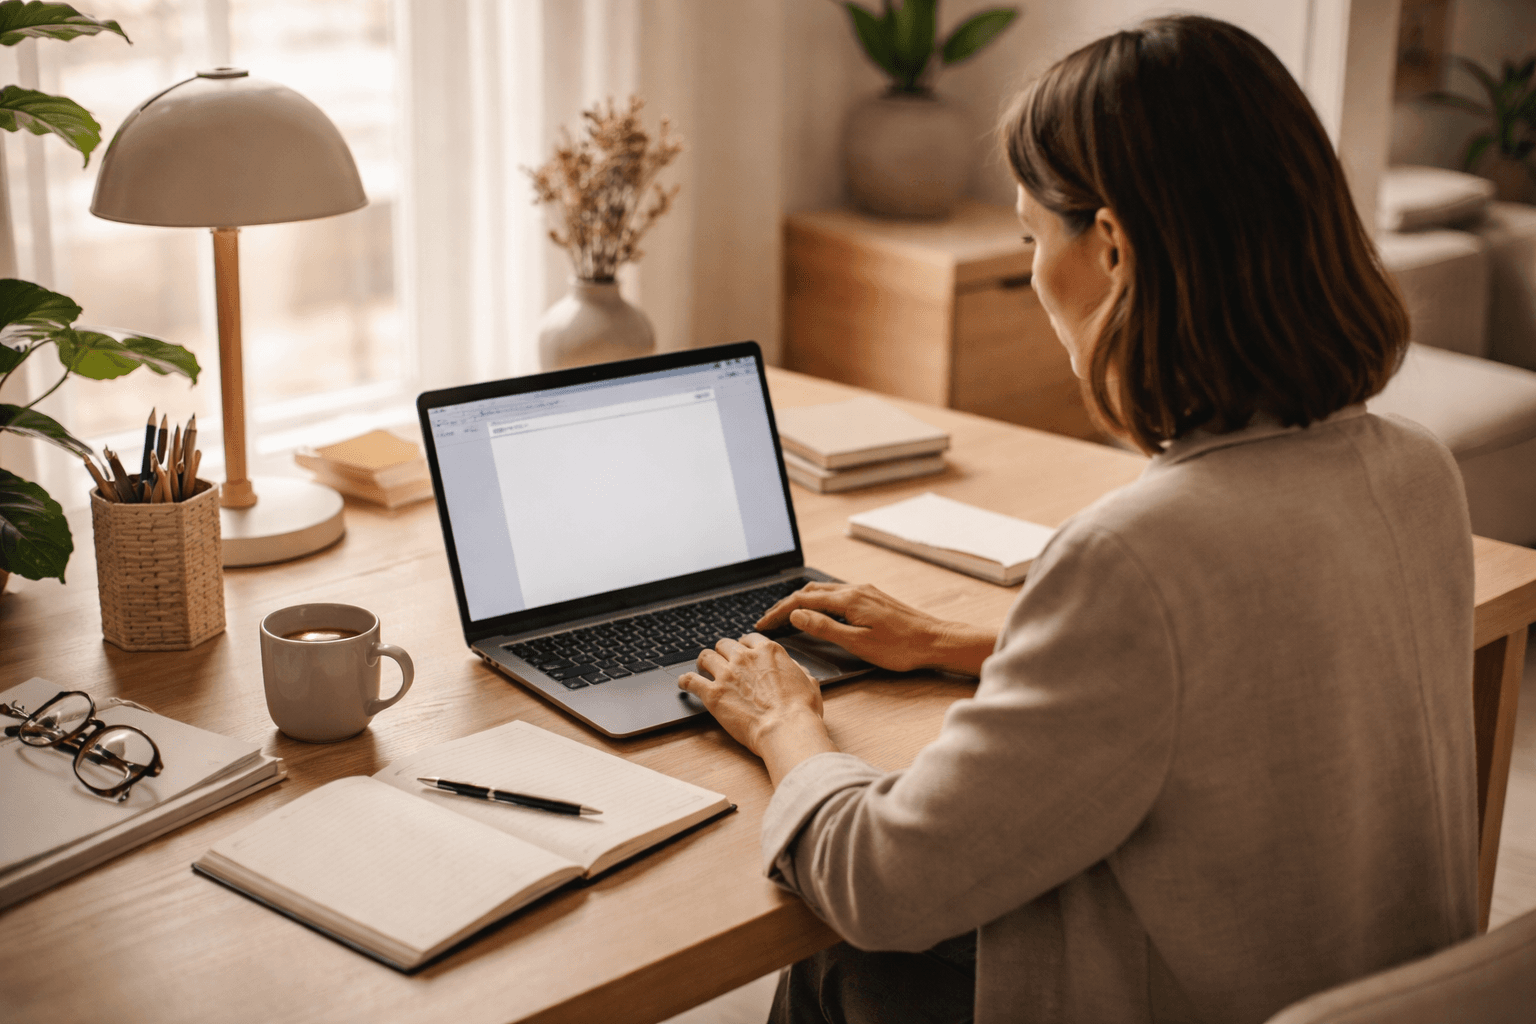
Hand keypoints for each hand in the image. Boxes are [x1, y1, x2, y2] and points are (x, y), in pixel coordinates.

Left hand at [679, 634, 836, 783]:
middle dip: (722, 652)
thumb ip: (799, 670)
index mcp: (768, 651)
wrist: (786, 729)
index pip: (749, 638)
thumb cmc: (801, 710)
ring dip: (703, 662)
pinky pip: (691, 680)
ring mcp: (727, 674)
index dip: (743, 646)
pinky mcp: (713, 693)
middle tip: (721, 661)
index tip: (741, 652)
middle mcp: (745, 657)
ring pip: (706, 656)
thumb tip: (797, 670)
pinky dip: (685, 681)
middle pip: (724, 644)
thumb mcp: (809, 683)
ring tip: (701, 668)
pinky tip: (683, 683)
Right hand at [756, 582, 995, 675]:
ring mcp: (865, 591)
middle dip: (786, 604)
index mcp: (849, 600)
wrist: (936, 640)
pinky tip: (818, 612)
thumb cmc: (901, 648)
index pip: (803, 600)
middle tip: (769, 621)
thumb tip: (797, 615)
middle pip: (810, 591)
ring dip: (801, 601)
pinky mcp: (873, 597)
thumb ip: (825, 627)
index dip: (779, 612)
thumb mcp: (858, 643)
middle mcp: (855, 589)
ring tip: (787, 617)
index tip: (762, 624)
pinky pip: (837, 593)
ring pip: (824, 590)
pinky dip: (819, 601)